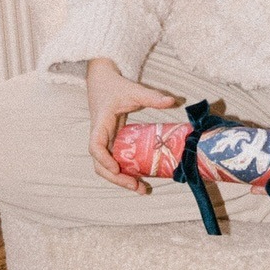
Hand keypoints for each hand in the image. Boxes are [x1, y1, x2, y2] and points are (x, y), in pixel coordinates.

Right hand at [86, 57, 177, 191]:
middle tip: (136, 186)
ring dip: (120, 179)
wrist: (101, 81)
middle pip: (100, 164)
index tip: (117, 168)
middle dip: (116, 178)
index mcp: (101, 124)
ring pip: (105, 167)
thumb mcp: (133, 90)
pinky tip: (139, 179)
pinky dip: (124, 172)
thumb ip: (152, 96)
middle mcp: (99, 136)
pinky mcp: (110, 143)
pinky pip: (114, 161)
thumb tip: (173, 101)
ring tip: (140, 189)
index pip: (95, 146)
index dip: (104, 159)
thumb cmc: (115, 86)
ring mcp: (104, 141)